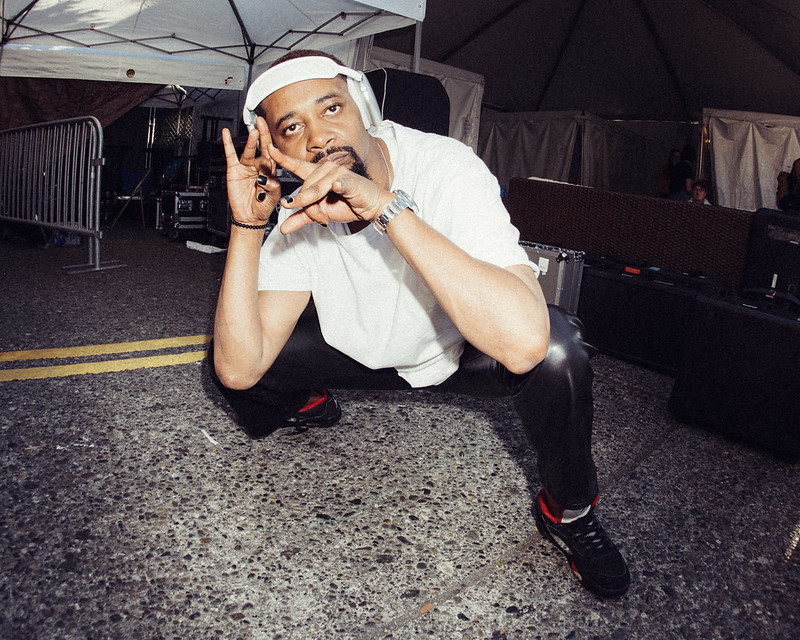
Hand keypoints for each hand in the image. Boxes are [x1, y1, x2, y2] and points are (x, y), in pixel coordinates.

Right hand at [221, 118, 281, 225]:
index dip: (272, 145)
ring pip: (248, 151)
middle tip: (262, 122)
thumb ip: (273, 186)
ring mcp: (246, 167)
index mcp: (271, 170)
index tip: (273, 137)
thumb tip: (267, 178)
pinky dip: (228, 144)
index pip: (272, 154)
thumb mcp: (274, 196)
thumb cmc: (264, 206)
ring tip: (253, 132)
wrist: (251, 217)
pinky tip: (226, 134)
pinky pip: (231, 155)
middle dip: (262, 134)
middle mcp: (259, 166)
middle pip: (261, 147)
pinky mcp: (235, 170)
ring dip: (250, 142)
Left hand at [265, 139, 394, 233]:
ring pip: (315, 192)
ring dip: (319, 209)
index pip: (297, 167)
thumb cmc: (347, 205)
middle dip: (308, 207)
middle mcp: (325, 170)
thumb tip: (283, 229)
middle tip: (321, 218)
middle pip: (304, 189)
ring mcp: (337, 173)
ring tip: (326, 217)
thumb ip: (301, 218)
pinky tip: (338, 188)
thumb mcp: (320, 213)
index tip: (269, 150)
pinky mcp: (348, 180)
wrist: (370, 207)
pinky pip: (337, 185)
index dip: (282, 159)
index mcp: (317, 175)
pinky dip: (337, 187)